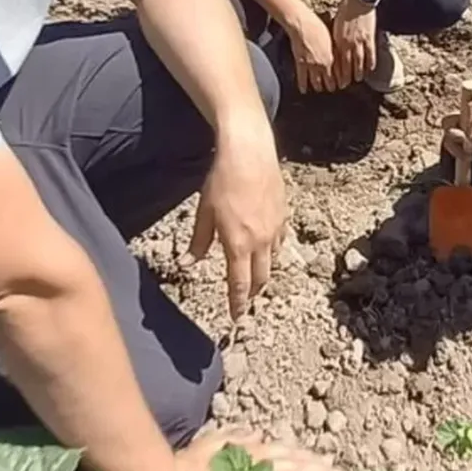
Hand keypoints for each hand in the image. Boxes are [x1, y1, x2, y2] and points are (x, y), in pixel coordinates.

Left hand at [186, 115, 286, 319]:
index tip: (236, 317)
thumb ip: (198, 241)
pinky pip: (279, 242)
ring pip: (272, 262)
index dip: (238, 304)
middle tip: (245, 302)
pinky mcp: (283, 216)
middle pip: (260, 279)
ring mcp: (275, 229)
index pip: (240, 285)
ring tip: (255, 279)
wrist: (250, 154)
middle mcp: (260, 242)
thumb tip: (188, 263)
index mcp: (238, 244)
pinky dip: (272, 252)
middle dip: (253, 293)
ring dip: (263, 273)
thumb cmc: (223, 181)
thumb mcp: (203, 212)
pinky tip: (266, 249)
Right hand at [287, 4, 335, 93]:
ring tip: (319, 89)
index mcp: (332, 56)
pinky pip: (302, 78)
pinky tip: (304, 90)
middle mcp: (323, 63)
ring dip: (318, 87)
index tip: (342, 84)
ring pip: (316, 81)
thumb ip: (334, 50)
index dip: (341, 80)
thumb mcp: (331, 39)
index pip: (339, 73)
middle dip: (331, 86)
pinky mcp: (300, 64)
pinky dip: (303, 85)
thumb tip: (337, 56)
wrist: (303, 24)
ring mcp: (311, 65)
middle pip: (329, 80)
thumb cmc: (317, 27)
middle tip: (332, 89)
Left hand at [332, 0, 377, 88]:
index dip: (335, 71)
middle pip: (346, 64)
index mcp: (338, 38)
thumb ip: (337, 37)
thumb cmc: (346, 9)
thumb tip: (336, 48)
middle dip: (344, 76)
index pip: (336, 59)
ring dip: (357, 72)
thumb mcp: (337, 24)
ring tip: (357, 80)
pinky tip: (370, 70)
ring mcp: (359, 41)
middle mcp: (347, 42)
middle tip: (343, 86)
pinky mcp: (369, 37)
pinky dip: (370, 63)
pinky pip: (370, 54)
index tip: (334, 79)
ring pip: (358, 61)